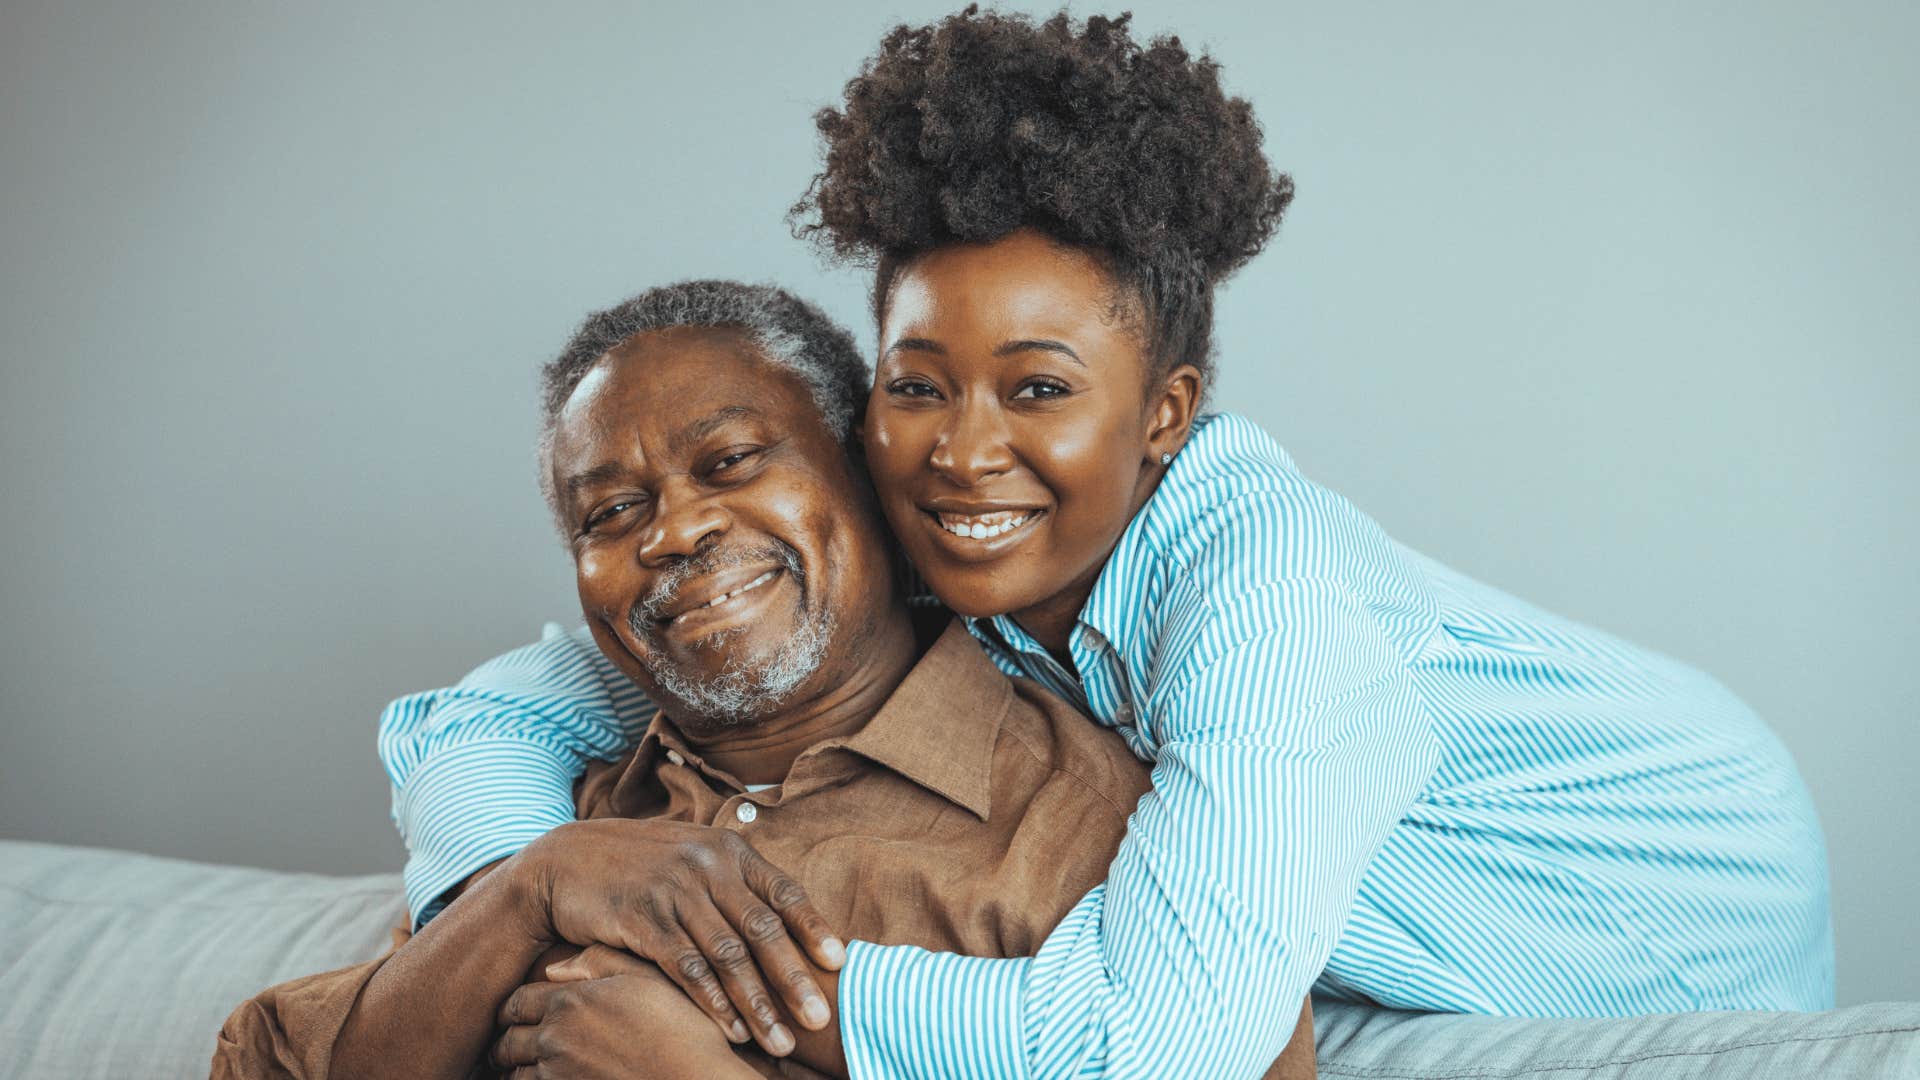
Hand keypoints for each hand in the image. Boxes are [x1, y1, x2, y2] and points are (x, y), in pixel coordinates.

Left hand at [492, 959, 763, 1079]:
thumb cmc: (682, 1029)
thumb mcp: (647, 979)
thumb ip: (600, 963)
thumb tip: (553, 969)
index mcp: (571, 1001)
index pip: (516, 1002)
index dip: (513, 1007)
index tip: (516, 1012)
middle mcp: (556, 1039)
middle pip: (506, 1042)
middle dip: (507, 1042)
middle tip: (511, 1043)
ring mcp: (558, 1074)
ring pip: (514, 1075)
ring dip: (517, 1071)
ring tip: (526, 1068)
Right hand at [514, 818, 843, 1056]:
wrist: (567, 861)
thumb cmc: (642, 867)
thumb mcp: (694, 858)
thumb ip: (736, 884)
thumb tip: (788, 923)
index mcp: (729, 849)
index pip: (784, 891)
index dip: (814, 928)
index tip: (841, 963)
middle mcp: (707, 865)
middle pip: (762, 930)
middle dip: (794, 979)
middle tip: (820, 1019)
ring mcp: (674, 891)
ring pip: (727, 956)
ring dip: (757, 1004)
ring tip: (781, 1042)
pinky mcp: (641, 918)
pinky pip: (686, 967)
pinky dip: (712, 1002)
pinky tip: (732, 1030)